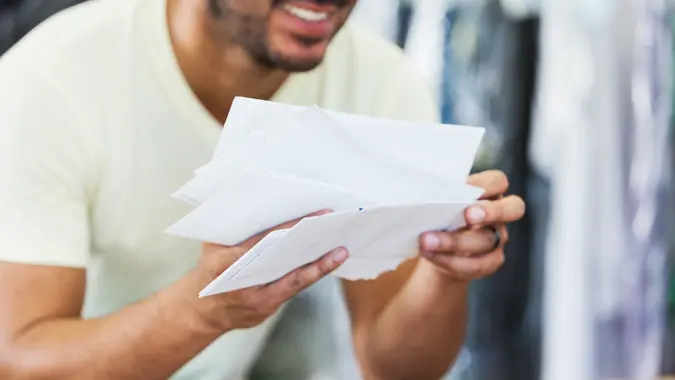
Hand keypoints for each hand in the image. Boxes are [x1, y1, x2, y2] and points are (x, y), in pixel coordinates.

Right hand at [192, 210, 348, 331]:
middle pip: (284, 263)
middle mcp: (243, 284)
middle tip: (334, 231)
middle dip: (311, 247)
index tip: (314, 216)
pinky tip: (327, 264)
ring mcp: (256, 300)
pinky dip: (311, 276)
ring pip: (294, 281)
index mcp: (226, 262)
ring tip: (341, 251)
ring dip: (319, 266)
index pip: (264, 241)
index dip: (291, 228)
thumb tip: (257, 196)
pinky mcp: (267, 309)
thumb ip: (233, 224)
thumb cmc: (211, 266)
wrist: (202, 309)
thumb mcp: (213, 242)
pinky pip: (293, 290)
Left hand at [418, 170, 524, 280]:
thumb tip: (427, 192)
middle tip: (468, 216)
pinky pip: (478, 264)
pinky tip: (431, 255)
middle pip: (513, 208)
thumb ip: (441, 196)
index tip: (464, 189)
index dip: (486, 184)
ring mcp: (498, 238)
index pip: (498, 181)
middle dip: (491, 212)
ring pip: (486, 240)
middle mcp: (499, 214)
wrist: (434, 248)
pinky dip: (452, 261)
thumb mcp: (437, 202)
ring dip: (454, 242)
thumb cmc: (436, 215)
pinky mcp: (491, 261)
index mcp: (489, 192)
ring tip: (427, 241)